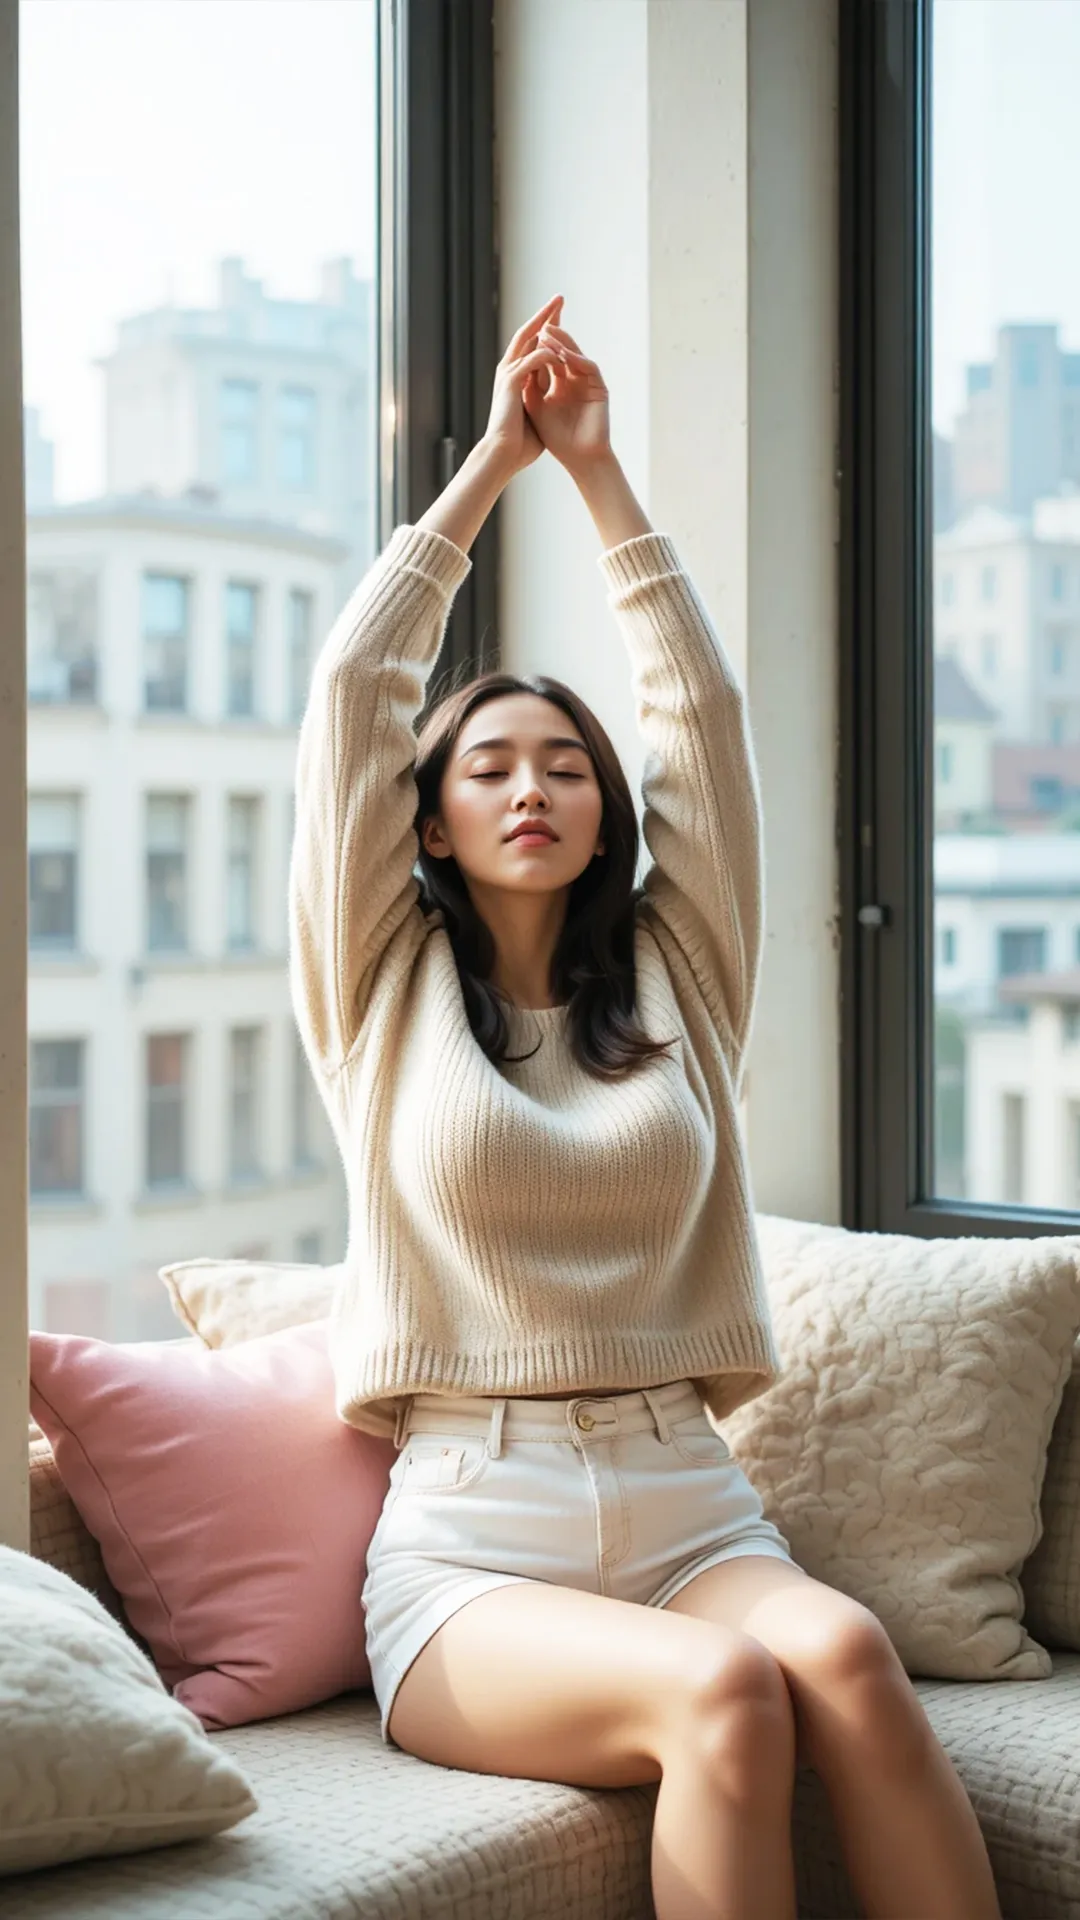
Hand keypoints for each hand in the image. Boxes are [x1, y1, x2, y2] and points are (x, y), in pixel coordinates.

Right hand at [482, 295, 566, 474]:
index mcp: (514, 376)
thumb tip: (553, 390)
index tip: (559, 315)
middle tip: (559, 298)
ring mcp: (508, 373)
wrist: (504, 454)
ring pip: (528, 338)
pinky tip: (560, 349)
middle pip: (528, 332)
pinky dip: (547, 351)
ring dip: (545, 322)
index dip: (545, 328)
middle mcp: (508, 369)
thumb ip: (541, 394)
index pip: (531, 344)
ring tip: (559, 308)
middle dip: (545, 315)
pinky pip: (533, 358)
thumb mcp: (536, 411)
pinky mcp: (511, 381)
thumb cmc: (520, 441)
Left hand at [522, 314, 611, 475]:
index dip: (540, 338)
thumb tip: (520, 355)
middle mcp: (573, 379)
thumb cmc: (556, 438)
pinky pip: (588, 367)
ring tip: (548, 331)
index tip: (530, 324)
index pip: (548, 354)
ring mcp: (587, 382)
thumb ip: (530, 380)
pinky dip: (576, 359)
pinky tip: (563, 354)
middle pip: (562, 347)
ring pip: (574, 354)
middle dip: (554, 330)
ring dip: (562, 342)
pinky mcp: (599, 388)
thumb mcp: (535, 404)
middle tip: (545, 312)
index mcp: (557, 383)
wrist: (578, 459)